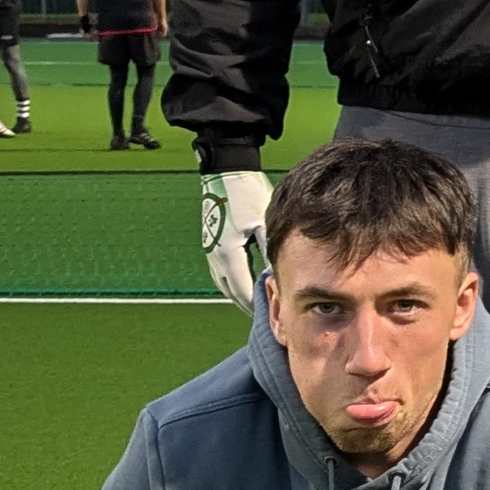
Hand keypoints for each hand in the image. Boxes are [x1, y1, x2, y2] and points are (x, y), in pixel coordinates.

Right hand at [198, 170, 272, 309]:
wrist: (226, 172)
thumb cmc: (246, 194)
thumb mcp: (262, 223)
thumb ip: (269, 250)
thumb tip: (277, 272)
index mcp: (228, 254)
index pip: (242, 291)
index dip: (256, 306)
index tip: (271, 316)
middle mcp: (216, 256)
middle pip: (232, 291)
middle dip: (247, 305)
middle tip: (265, 317)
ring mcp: (211, 250)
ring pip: (225, 282)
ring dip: (239, 295)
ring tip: (255, 305)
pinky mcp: (212, 242)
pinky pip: (222, 271)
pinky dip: (234, 281)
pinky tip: (245, 282)